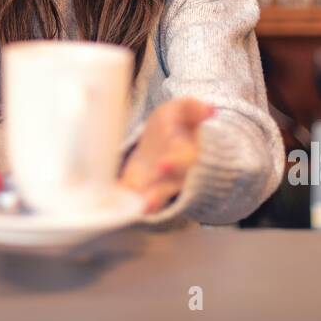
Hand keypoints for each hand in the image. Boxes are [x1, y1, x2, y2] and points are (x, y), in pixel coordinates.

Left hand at [118, 98, 213, 212]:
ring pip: (152, 200)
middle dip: (158, 195)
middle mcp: (173, 175)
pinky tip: (111, 207)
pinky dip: (122, 205)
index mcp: (186, 154)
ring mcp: (156, 184)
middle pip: (168, 188)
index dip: (174, 163)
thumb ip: (193, 108)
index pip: (184, 161)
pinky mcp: (138, 187)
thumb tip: (209, 110)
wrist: (165, 138)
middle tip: (147, 203)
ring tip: (132, 212)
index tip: (163, 165)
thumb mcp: (183, 110)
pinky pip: (132, 199)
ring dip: (142, 206)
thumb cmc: (175, 124)